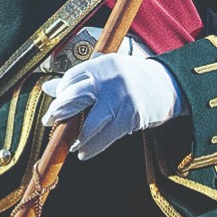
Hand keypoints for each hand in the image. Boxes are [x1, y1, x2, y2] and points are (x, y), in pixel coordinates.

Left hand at [40, 54, 184, 159]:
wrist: (168, 85)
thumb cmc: (132, 79)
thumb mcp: (107, 71)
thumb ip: (80, 79)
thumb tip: (48, 88)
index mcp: (102, 64)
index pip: (72, 78)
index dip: (61, 92)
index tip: (57, 105)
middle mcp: (110, 79)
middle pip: (76, 97)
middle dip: (59, 112)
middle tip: (49, 121)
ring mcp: (121, 99)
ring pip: (89, 124)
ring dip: (76, 138)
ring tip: (71, 144)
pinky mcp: (131, 117)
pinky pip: (105, 137)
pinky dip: (92, 148)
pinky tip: (85, 152)